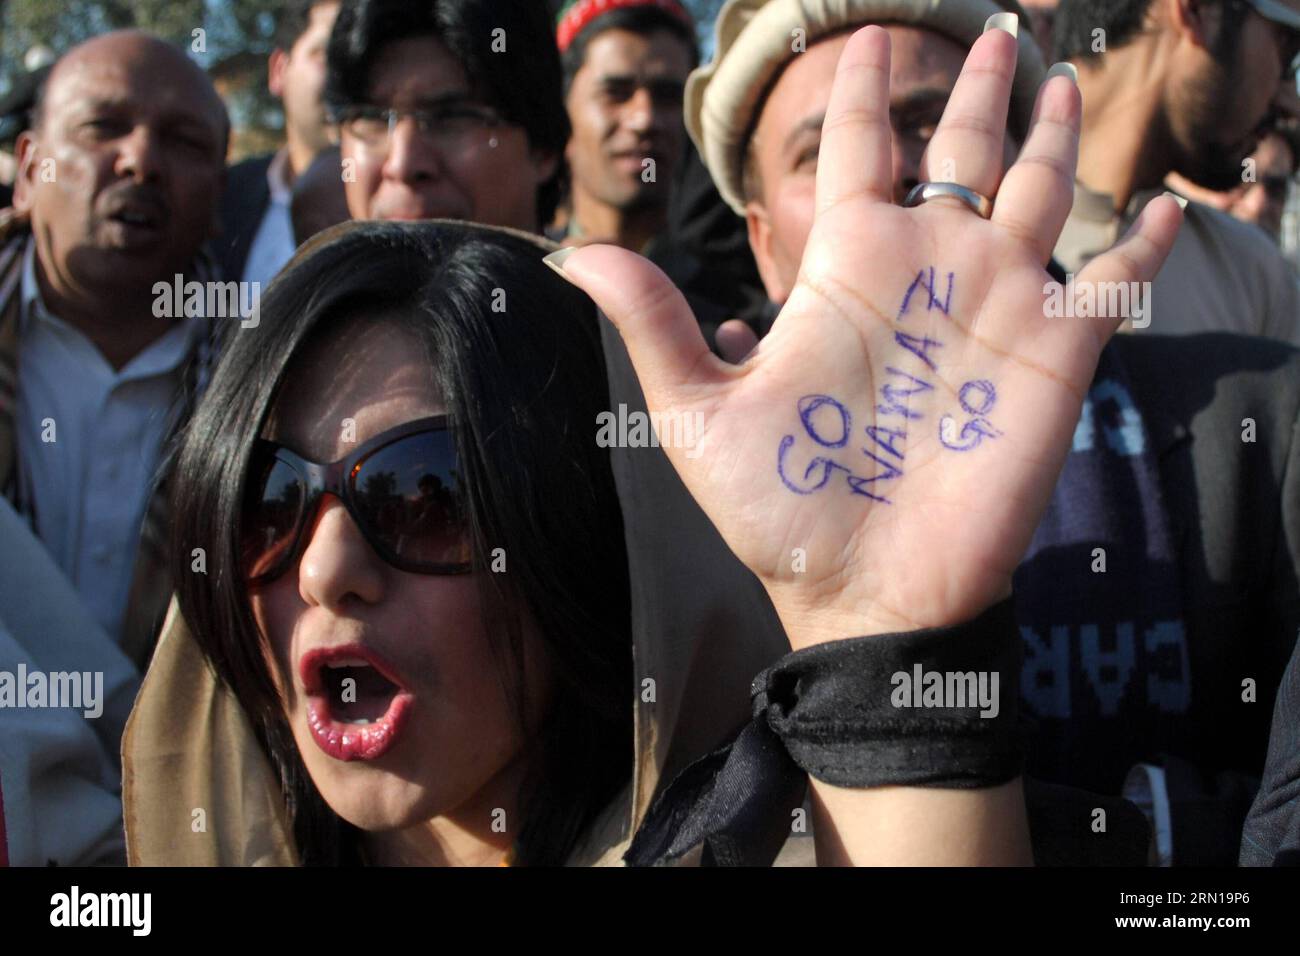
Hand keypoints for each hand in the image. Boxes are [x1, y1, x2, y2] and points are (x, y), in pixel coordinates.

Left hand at [555, 26, 1180, 650]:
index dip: (863, 92)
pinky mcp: (1059, 351)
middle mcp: (928, 270)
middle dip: (980, 88)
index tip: (863, 38)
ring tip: (1059, 77)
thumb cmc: (783, 508)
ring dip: (1053, 133)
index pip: (858, 151)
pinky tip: (1166, 205)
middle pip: (961, 149)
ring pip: (1040, 188)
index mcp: (848, 268)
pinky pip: (1117, 279)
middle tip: (1001, 26)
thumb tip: (577, 256)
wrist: (866, 589)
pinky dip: (1145, 243)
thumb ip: (655, 324)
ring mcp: (998, 305)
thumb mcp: (699, 412)